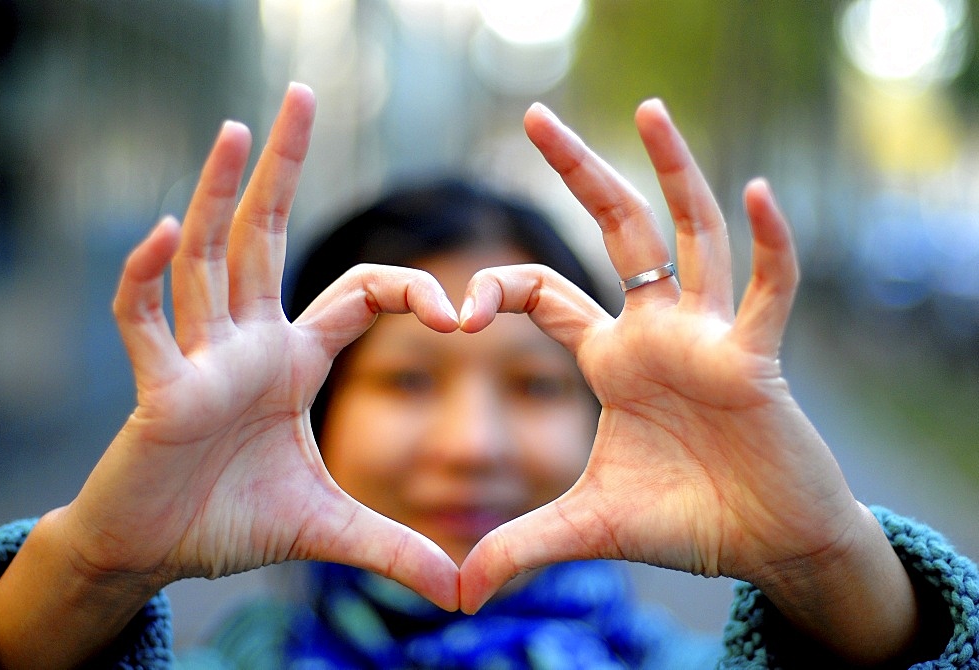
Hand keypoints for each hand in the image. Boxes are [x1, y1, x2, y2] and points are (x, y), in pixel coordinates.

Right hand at [54, 83, 459, 607]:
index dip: (409, 289)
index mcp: (293, 359)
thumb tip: (463, 593)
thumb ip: (393, 548)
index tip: (462, 311)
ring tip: (236, 131)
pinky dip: (150, 279)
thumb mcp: (329, 528)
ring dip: (219, 195)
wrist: (156, 550)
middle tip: (298, 99)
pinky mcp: (157, 390)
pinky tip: (164, 231)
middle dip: (282, 170)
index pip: (357, 293)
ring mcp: (199, 359)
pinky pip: (147, 324)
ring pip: (209, 262)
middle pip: (265, 240)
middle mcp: (247, 343)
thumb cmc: (230, 520)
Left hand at [458, 100, 923, 663]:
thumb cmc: (685, 521)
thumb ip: (522, 547)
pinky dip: (770, 243)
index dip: (495, 288)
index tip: (451, 312)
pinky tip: (758, 191)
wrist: (767, 544)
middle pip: (616, 231)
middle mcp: (657, 330)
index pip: (544, 293)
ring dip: (673, 173)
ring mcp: (710, 336)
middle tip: (535, 115)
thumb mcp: (588, 527)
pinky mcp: (759, 358)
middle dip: (578, 172)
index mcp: (611, 356)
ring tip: (647, 111)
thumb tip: (456, 594)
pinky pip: (769, 290)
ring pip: (692, 236)